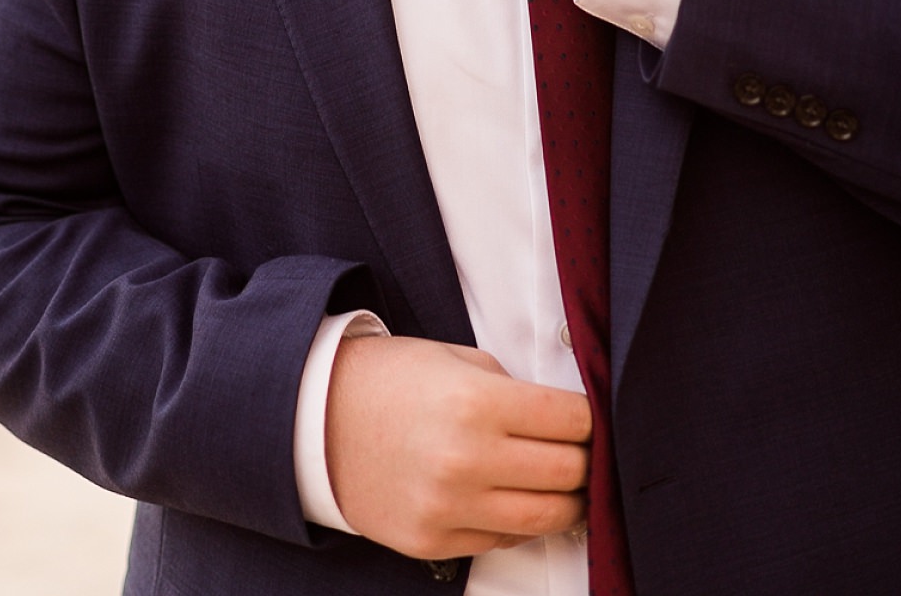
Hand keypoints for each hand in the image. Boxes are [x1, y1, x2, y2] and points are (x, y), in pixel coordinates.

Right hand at [324, 333, 590, 560]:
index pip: (573, 422)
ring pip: (547, 518)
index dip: (588, 419)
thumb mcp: (451, 358)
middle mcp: (466, 459)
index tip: (584, 420)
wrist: (312, 417)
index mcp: (475, 402)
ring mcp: (448, 506)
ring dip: (563, 500)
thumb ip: (510, 387)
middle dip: (582, 459)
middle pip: (569, 472)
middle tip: (576, 451)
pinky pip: (503, 540)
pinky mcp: (433, 539)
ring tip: (557, 484)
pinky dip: (517, 522)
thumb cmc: (383, 381)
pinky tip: (507, 498)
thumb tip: (562, 422)